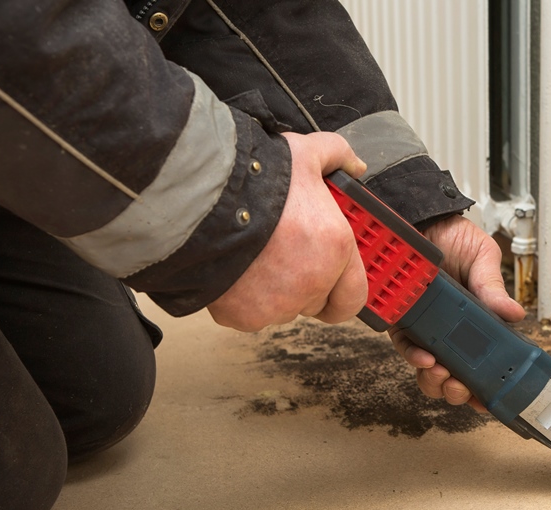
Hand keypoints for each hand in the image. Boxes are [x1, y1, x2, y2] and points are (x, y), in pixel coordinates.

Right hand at [207, 132, 367, 330]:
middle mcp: (311, 283)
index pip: (354, 296)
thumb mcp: (303, 152)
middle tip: (286, 254)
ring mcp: (277, 304)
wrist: (197, 198)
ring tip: (255, 253)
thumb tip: (353, 165)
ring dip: (274, 289)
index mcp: (335, 248)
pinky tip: (235, 267)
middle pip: (316, 299)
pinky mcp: (243, 315)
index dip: (344, 289)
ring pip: (282, 306)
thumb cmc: (252, 178)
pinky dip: (243, 296)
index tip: (338, 281)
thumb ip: (337, 155)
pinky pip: (250, 312)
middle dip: (305, 280)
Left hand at [388, 215, 525, 412]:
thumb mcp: (482, 259)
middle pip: (454, 377)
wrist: (420, 217)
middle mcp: (450, 330)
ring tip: (444, 374)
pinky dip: (414, 358)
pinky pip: (406, 349)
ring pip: (428, 372)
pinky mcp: (401, 322)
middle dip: (458, 391)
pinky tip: (424, 357)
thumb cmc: (452, 236)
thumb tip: (514, 313)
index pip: (483, 363)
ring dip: (436, 381)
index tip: (489, 398)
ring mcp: (425, 329)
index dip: (486, 387)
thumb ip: (493, 288)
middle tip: (462, 386)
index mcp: (477, 320)